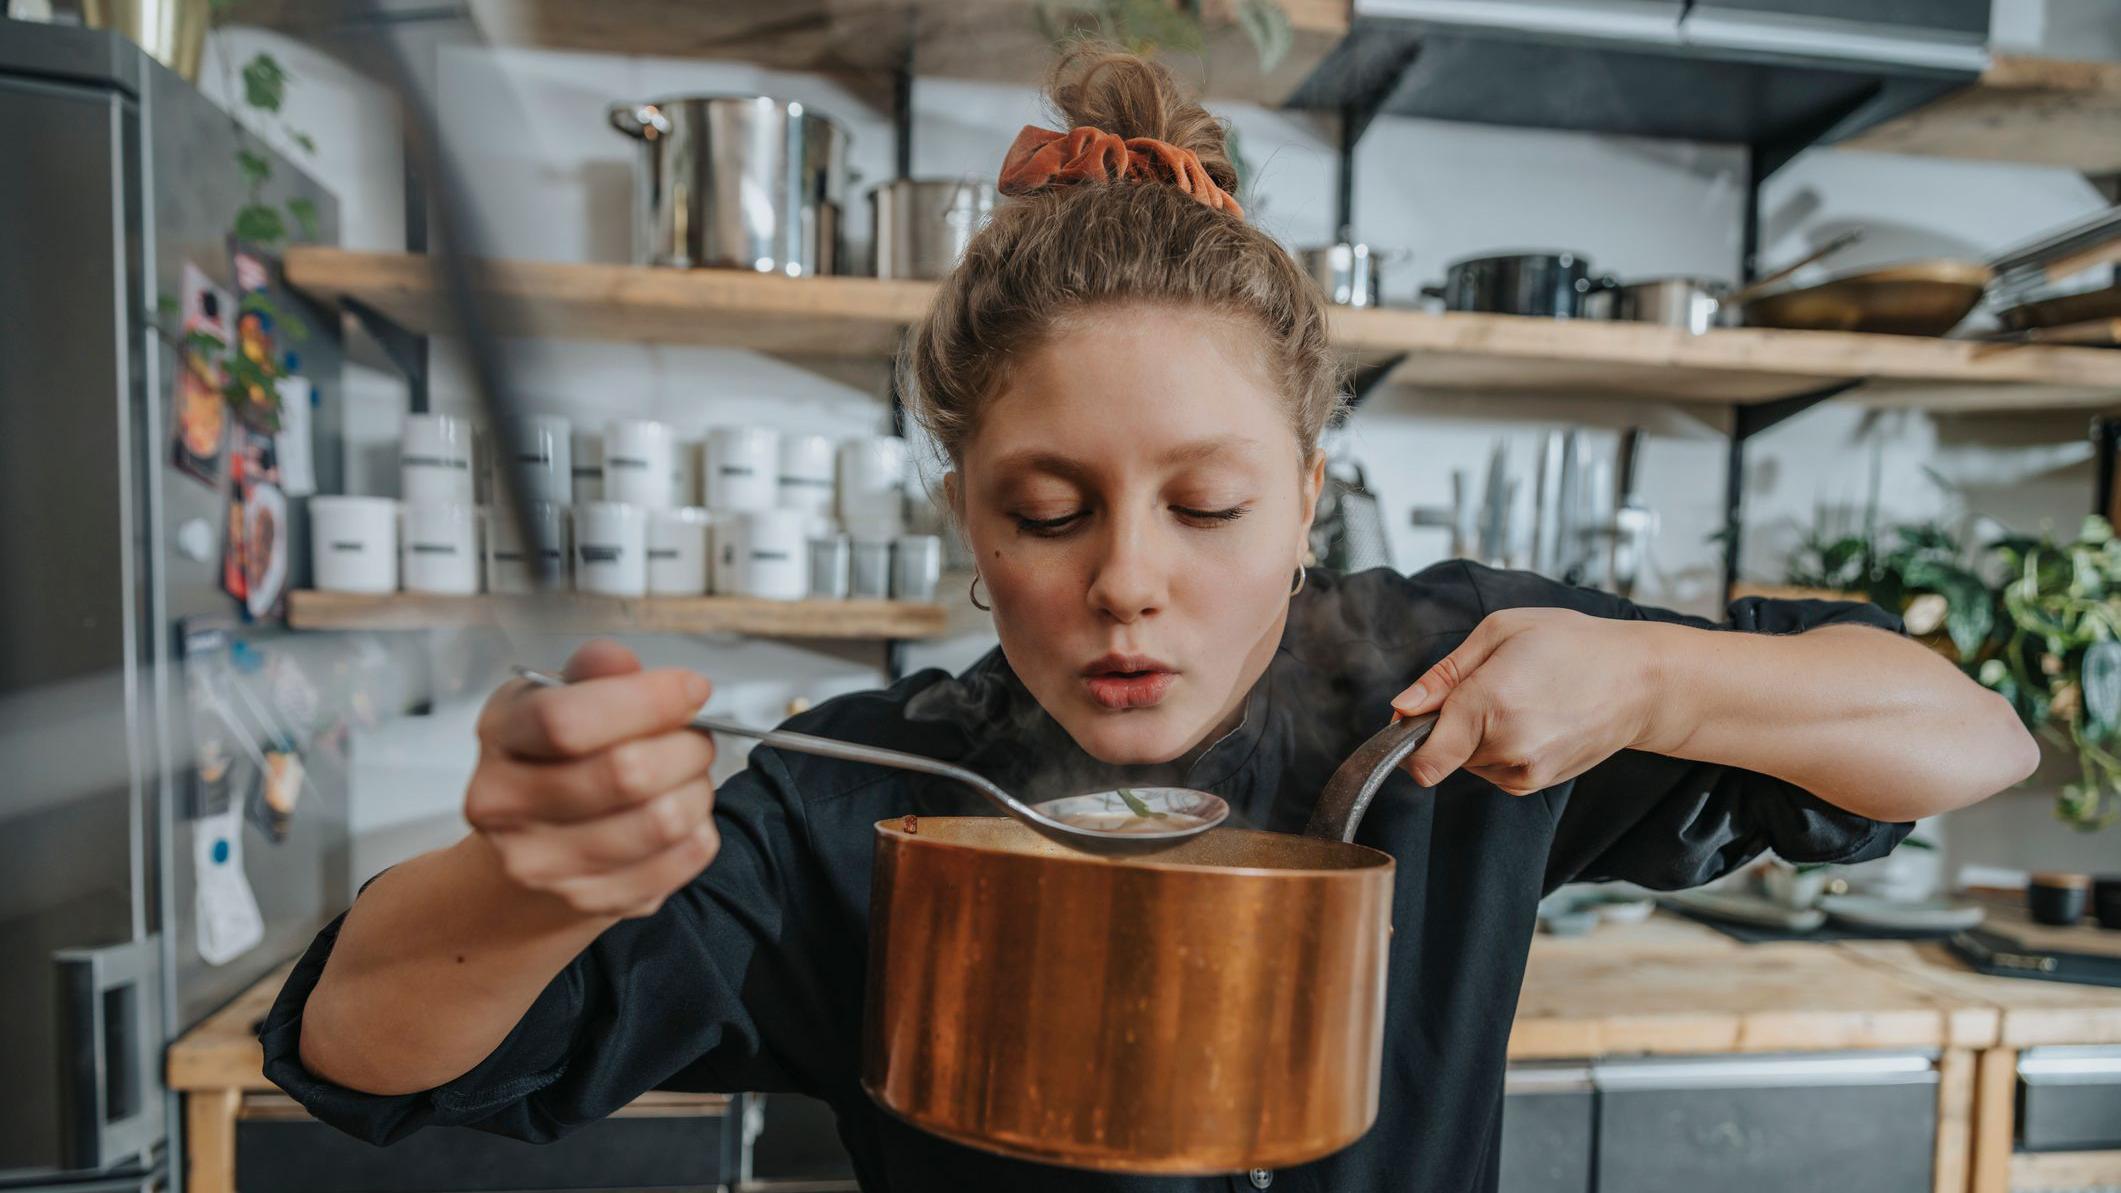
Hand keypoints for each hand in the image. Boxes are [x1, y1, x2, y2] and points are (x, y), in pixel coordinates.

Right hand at [467, 640, 719, 918]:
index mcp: (501, 736)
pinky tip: (683, 815)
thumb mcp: (562, 699)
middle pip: (626, 773)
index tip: (692, 689)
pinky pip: (682, 857)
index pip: (568, 720)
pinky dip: (701, 829)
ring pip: (663, 819)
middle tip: (697, 738)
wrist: (531, 849)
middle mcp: (506, 806)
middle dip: (687, 746)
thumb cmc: (558, 760)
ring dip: (698, 788)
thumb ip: (595, 674)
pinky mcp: (591, 899)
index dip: (648, 700)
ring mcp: (545, 864)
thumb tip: (617, 662)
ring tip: (688, 776)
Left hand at [1392, 607, 1661, 794]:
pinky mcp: (1536, 783)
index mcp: (1489, 703)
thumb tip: (1402, 707)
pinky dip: (1498, 749)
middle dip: (1451, 724)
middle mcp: (1506, 747)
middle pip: (1442, 752)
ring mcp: (1524, 771)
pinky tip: (1531, 719)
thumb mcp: (1499, 632)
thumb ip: (1443, 675)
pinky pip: (1493, 771)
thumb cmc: (1573, 645)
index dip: (1406, 739)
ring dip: (1477, 737)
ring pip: (1468, 763)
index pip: (1421, 759)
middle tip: (1491, 687)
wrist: (1638, 681)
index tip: (1415, 719)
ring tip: (1520, 699)